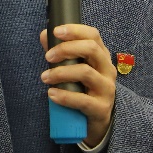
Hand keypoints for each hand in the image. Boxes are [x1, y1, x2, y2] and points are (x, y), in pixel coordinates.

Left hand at [40, 23, 115, 148]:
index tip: (56, 31)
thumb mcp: (74, 69)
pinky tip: (52, 94)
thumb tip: (44, 34)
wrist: (96, 122)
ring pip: (85, 72)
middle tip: (48, 57)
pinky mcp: (101, 108)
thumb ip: (61, 52)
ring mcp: (106, 89)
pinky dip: (65, 96)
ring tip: (45, 77)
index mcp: (102, 56)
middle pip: (91, 49)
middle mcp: (107, 70)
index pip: (93, 35)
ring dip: (61, 73)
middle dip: (66, 49)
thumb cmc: (84, 90)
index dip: (75, 30)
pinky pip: (83, 100)